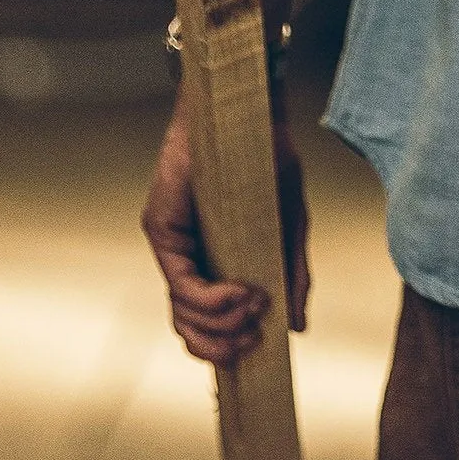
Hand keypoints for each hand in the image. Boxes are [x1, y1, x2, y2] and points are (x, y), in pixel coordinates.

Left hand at [141, 98, 311, 365]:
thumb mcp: (290, 224)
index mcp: (214, 256)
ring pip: (181, 312)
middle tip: (252, 341)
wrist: (250, 110)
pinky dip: (211, 299)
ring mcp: (172, 243)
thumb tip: (295, 327)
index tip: (256, 349)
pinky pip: (181, 283)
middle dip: (219, 346)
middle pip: (186, 327)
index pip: (205, 319)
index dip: (223, 344)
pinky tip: (242, 294)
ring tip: (254, 312)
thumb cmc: (266, 158)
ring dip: (219, 324)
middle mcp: (187, 254)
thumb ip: (290, 274)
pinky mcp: (162, 228)